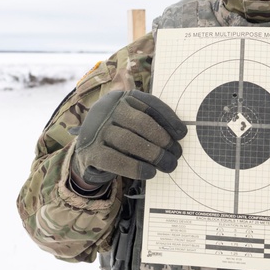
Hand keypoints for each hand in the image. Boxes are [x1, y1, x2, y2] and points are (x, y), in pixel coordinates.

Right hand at [71, 90, 187, 186]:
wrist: (86, 152)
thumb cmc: (118, 136)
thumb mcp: (131, 123)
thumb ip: (149, 124)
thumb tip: (177, 137)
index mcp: (120, 97)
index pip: (149, 103)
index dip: (168, 118)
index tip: (182, 134)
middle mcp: (106, 109)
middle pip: (140, 122)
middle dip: (162, 139)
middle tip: (176, 154)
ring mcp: (95, 129)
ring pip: (129, 140)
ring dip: (153, 154)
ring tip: (168, 164)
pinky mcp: (89, 151)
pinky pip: (115, 159)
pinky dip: (135, 167)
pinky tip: (149, 172)